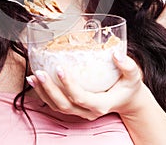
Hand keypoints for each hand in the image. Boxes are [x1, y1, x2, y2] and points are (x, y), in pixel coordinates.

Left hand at [26, 54, 143, 119]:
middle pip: (64, 104)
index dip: (69, 85)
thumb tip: (116, 54)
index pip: (82, 98)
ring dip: (42, 92)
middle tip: (39, 72)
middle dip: (49, 89)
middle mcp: (88, 111)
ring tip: (32, 76)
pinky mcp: (74, 107)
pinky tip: (35, 81)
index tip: (60, 68)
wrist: (127, 99)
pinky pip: (55, 104)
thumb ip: (128, 65)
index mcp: (101, 104)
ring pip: (57, 106)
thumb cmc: (128, 86)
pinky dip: (43, 93)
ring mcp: (80, 111)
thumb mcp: (133, 76)